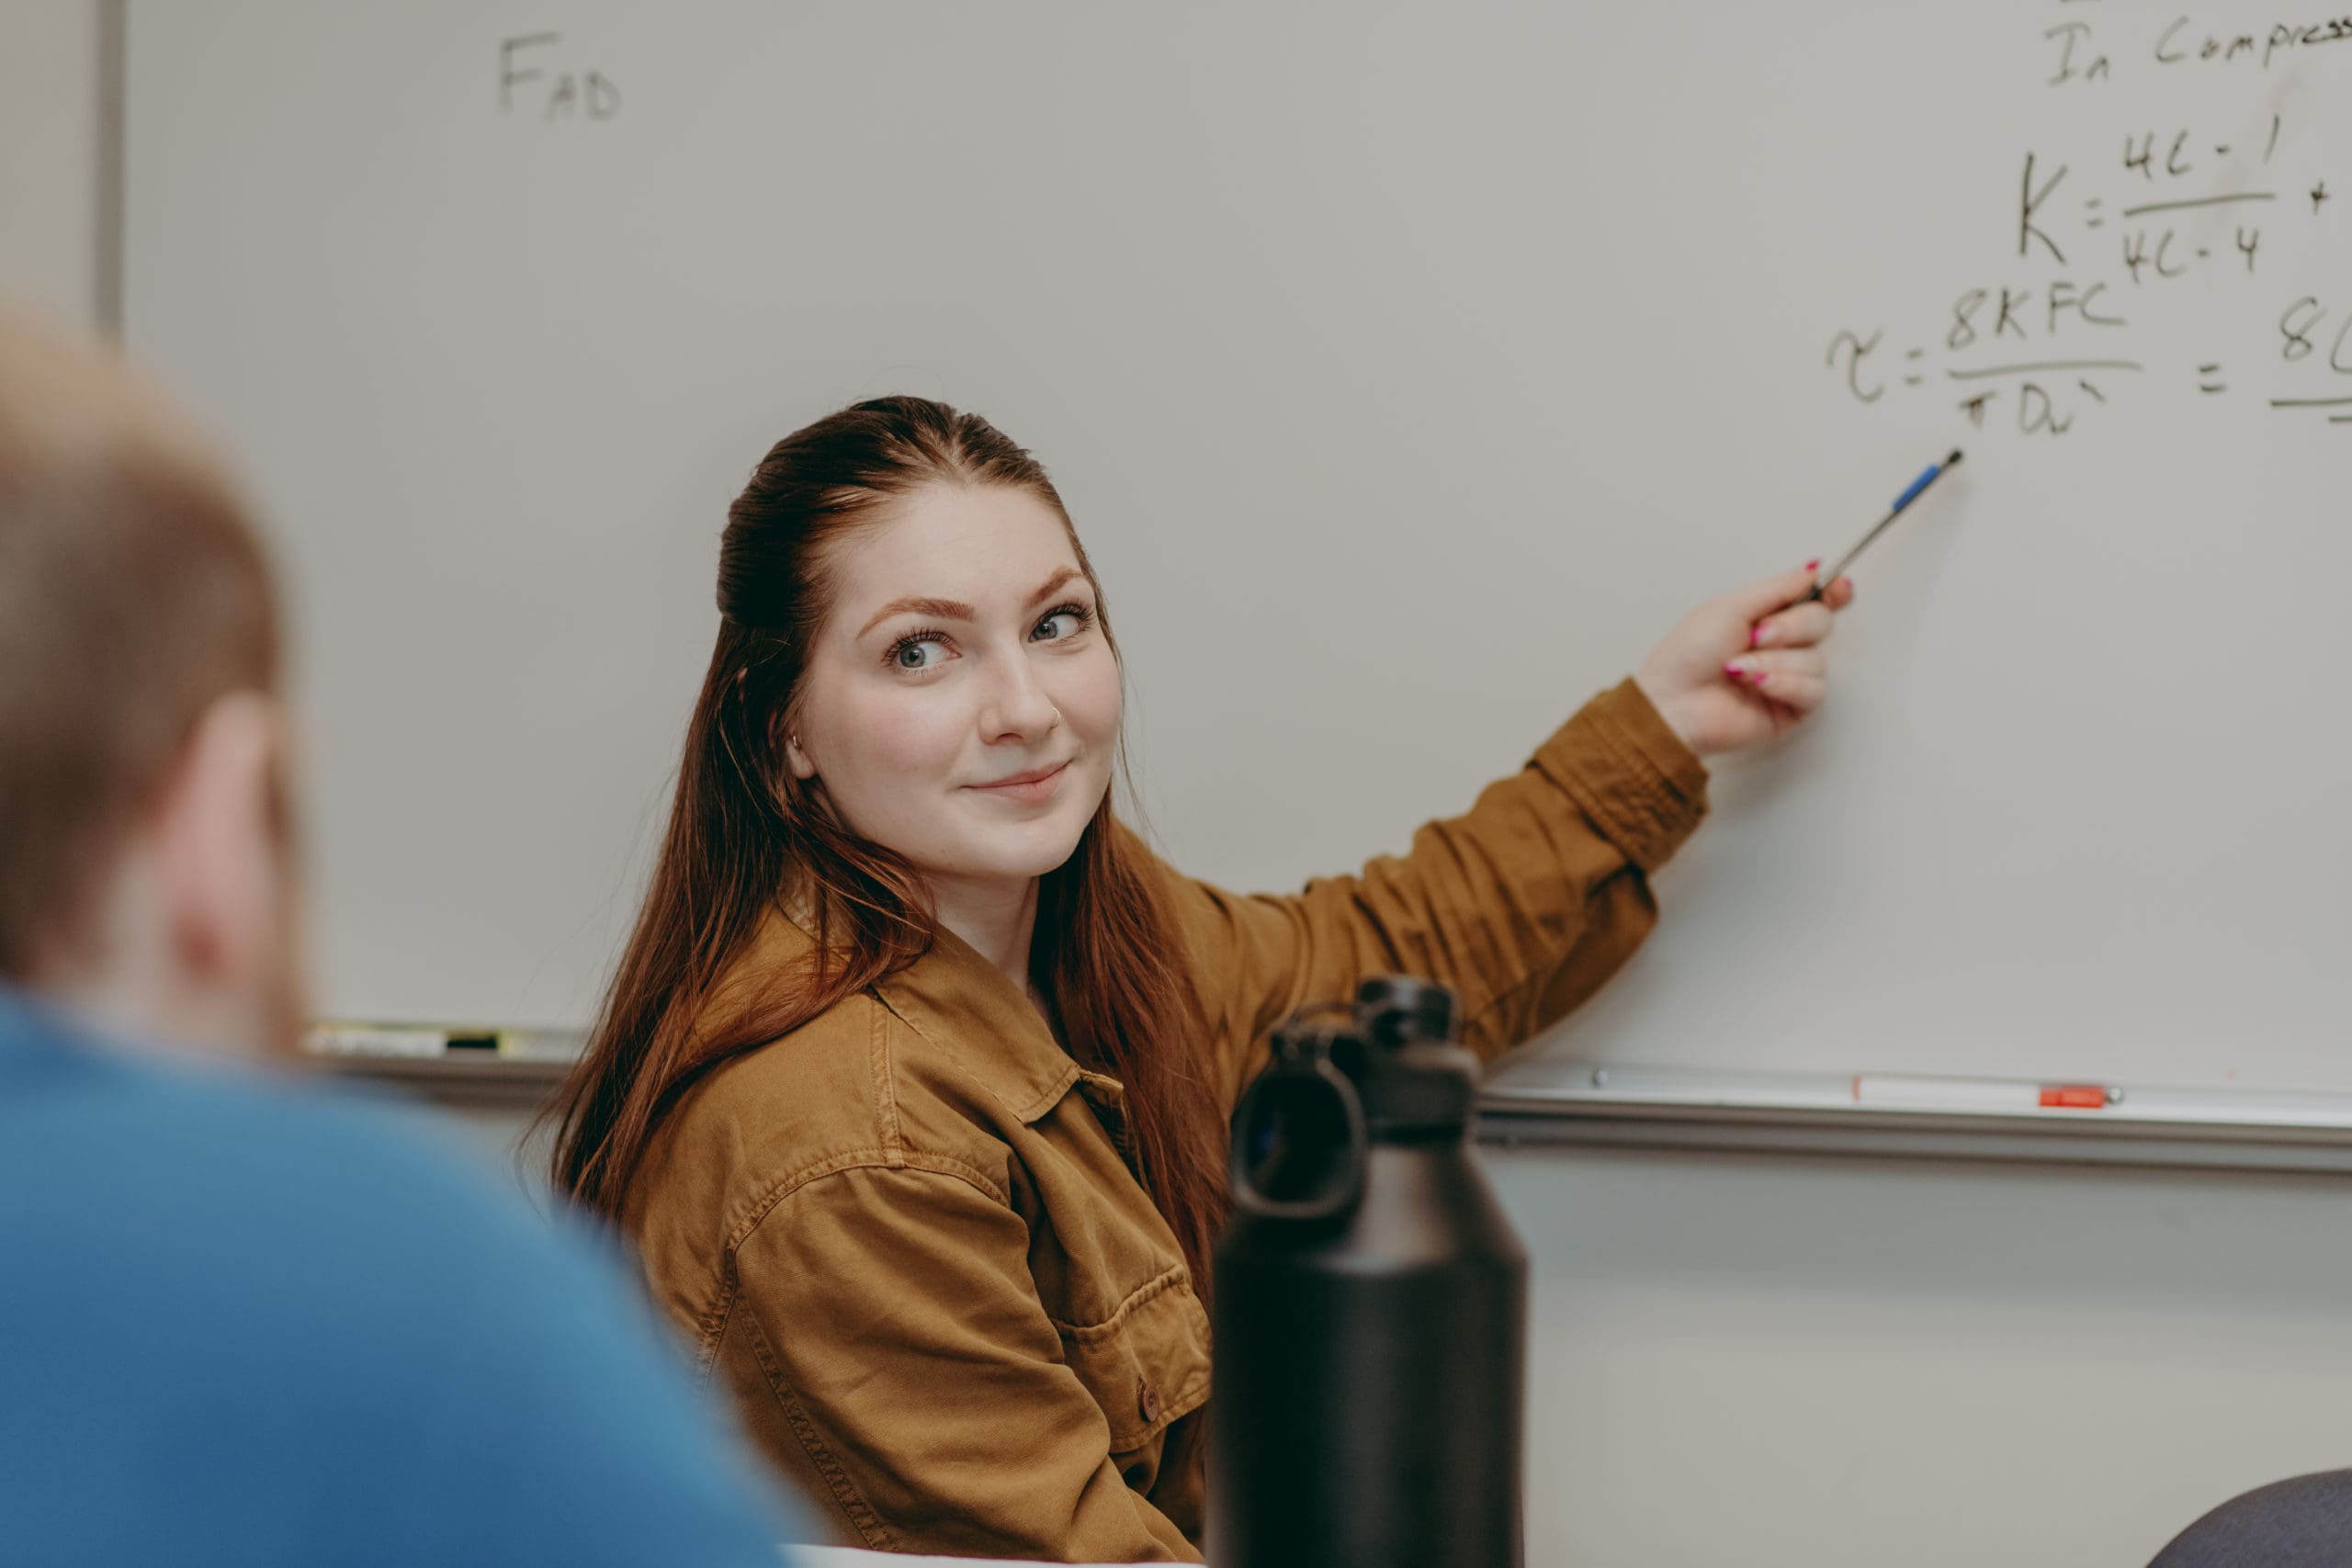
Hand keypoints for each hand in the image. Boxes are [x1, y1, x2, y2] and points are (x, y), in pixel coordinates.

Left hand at [1633, 563, 1854, 757]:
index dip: (1834, 593)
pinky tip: (1756, 686)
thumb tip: (1814, 569)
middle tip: (1757, 635)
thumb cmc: (1688, 656)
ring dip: (1774, 661)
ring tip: (1738, 669)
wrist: (1673, 702)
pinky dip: (1783, 684)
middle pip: (1821, 623)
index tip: (1839, 587)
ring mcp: (1788, 678)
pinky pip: (1813, 691)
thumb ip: (1779, 588)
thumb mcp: (1732, 607)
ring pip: (1817, 659)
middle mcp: (1782, 647)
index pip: (1816, 601)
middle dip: (1791, 626)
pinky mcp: (1791, 709)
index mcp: (1768, 618)